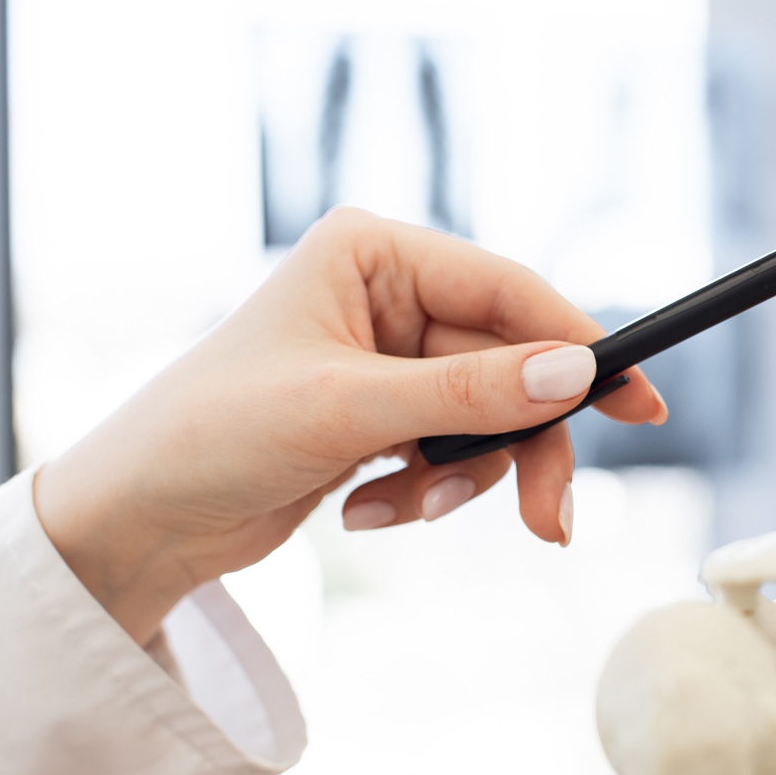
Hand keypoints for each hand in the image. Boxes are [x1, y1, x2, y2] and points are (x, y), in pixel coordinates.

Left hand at [34, 209, 665, 643]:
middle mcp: (386, 295)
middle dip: (519, 446)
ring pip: (490, 420)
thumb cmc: (210, 435)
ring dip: (458, 481)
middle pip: (513, 367)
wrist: (135, 521)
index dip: (581, 348)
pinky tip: (361, 509)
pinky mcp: (382, 417)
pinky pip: (452, 455)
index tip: (640, 403)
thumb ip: (470, 395)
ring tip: (394, 509)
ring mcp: (387, 359)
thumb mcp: (348, 410)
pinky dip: (423, 494)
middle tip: (550, 520)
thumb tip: (578, 372)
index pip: (510, 293)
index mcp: (374, 254)